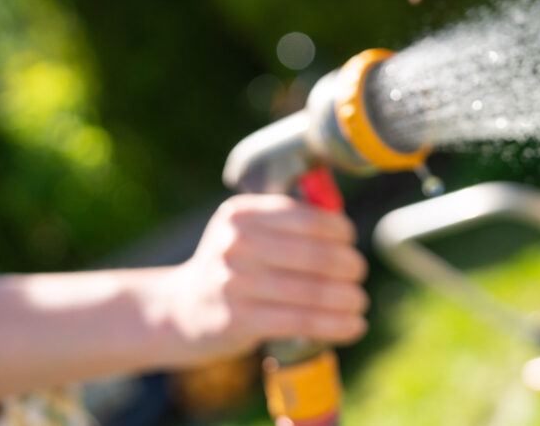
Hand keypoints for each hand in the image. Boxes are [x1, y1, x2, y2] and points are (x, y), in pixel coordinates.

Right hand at [155, 194, 368, 364]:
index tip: (350, 240)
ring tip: (360, 302)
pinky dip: (334, 324)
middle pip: (313, 255)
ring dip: (347, 298)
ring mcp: (233, 283)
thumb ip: (290, 224)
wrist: (179, 310)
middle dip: (348, 265)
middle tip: (359, 272)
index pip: (305, 217)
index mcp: (241, 213)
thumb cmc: (234, 267)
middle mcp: (234, 244)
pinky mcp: (237, 321)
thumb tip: (345, 227)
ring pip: (310, 292)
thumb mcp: (248, 232)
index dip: (338, 229)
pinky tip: (354, 326)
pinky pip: (300, 321)